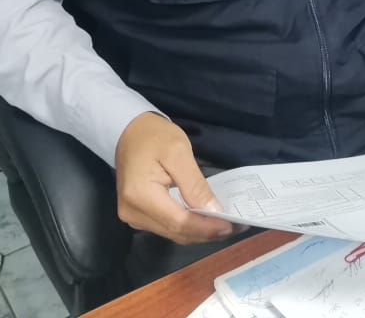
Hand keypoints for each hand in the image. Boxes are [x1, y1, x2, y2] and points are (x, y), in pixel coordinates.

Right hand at [114, 112, 236, 243]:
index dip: (207, 227)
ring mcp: (133, 216)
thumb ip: (195, 185)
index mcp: (140, 196)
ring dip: (199, 232)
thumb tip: (214, 211)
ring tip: (224, 225)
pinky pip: (166, 227)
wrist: (129, 131)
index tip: (232, 225)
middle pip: (176, 232)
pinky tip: (205, 221)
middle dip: (207, 232)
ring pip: (172, 233)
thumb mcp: (179, 153)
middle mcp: (133, 212)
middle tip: (235, 227)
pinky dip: (187, 226)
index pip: (179, 222)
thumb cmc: (154, 136)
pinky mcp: (137, 215)